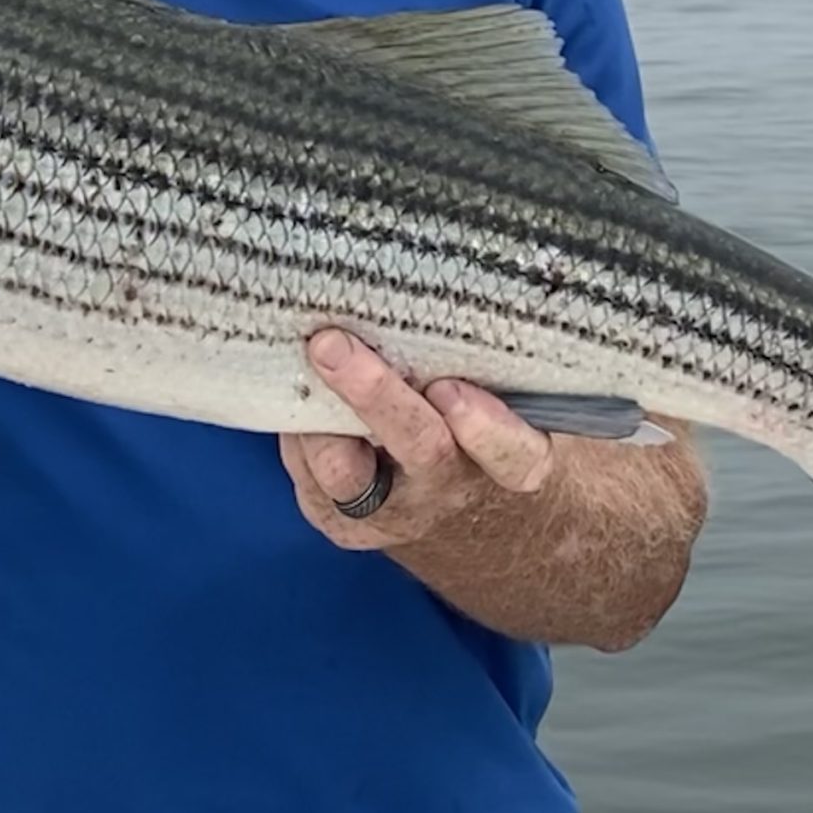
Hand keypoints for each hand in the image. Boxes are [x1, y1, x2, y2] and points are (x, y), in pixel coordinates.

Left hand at [280, 328, 555, 549]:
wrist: (456, 514)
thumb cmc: (475, 428)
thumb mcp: (502, 401)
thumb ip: (476, 362)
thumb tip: (416, 289)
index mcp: (509, 464)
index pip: (514, 453)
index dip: (484, 425)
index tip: (449, 386)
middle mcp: (452, 491)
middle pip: (420, 449)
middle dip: (374, 394)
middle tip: (331, 344)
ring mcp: (393, 515)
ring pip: (344, 470)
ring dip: (318, 414)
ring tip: (310, 359)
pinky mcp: (342, 524)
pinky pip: (307, 473)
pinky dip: (298, 428)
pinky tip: (301, 394)